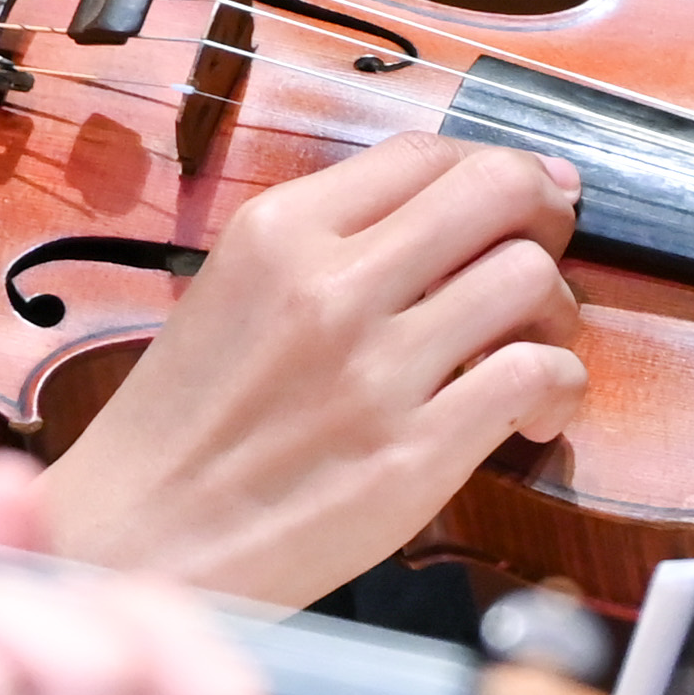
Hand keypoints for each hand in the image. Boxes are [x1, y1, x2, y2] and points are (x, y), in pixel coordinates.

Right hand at [25, 135, 587, 602]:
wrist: (134, 542)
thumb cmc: (183, 429)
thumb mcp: (228, 293)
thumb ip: (327, 247)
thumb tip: (452, 207)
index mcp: (277, 233)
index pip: (425, 152)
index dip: (496, 166)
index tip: (524, 197)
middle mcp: (330, 286)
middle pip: (497, 190)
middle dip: (545, 214)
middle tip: (546, 254)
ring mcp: (375, 370)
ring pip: (529, 277)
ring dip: (557, 309)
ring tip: (533, 346)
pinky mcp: (413, 453)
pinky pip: (537, 375)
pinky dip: (559, 389)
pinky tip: (532, 416)